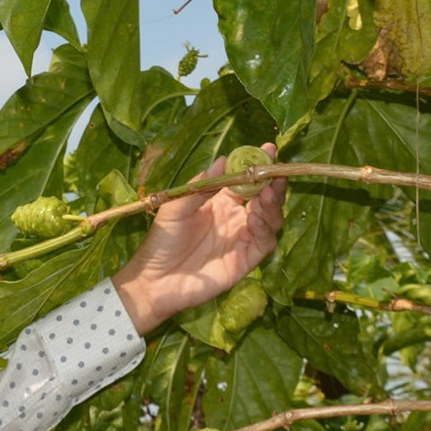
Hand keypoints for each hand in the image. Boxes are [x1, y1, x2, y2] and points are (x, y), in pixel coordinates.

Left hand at [111, 143, 286, 333]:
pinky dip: (265, 229)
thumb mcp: (176, 208)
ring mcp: (242, 239)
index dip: (258, 165)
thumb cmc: (162, 242)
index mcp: (220, 202)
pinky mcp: (245, 260)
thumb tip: (223, 160)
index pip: (246, 180)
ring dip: (273, 204)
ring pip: (270, 218)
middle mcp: (235, 218)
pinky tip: (255, 219)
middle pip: (264, 198)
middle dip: (273, 183)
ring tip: (268, 194)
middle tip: (276, 172)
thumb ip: (201, 185)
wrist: (155, 281)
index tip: (268, 149)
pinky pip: (264, 243)